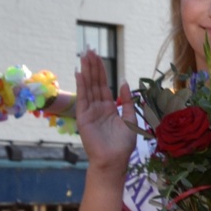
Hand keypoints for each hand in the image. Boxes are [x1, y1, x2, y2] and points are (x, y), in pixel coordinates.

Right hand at [74, 50, 136, 170]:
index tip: (98, 56)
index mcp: (109, 108)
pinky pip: (83, 98)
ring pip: (88, 87)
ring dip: (87, 71)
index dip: (102, 70)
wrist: (114, 161)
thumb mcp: (131, 120)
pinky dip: (81, 85)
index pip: (104, 85)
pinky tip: (80, 73)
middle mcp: (98, 107)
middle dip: (93, 66)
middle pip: (95, 82)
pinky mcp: (83, 117)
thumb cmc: (123, 145)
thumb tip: (124, 82)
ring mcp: (89, 111)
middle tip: (89, 49)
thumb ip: (128, 102)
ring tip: (85, 56)